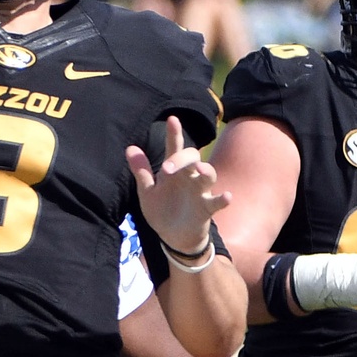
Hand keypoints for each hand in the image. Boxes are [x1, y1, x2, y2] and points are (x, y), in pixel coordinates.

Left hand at [125, 116, 227, 259]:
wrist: (172, 237)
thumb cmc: (161, 210)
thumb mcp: (147, 192)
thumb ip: (141, 172)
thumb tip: (130, 148)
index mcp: (173, 170)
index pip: (174, 148)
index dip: (174, 134)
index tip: (172, 119)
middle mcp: (188, 177)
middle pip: (193, 157)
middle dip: (182, 159)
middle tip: (167, 168)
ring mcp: (200, 191)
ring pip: (209, 174)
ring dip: (206, 171)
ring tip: (201, 170)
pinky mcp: (207, 208)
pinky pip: (217, 202)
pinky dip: (223, 199)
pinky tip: (226, 196)